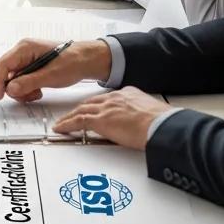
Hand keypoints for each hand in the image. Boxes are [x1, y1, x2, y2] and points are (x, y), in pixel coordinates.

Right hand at [0, 38, 111, 101]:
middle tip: (27, 95)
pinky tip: (39, 90)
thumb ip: (29, 82)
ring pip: (12, 78)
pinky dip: (26, 88)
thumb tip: (10, 88)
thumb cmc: (72, 62)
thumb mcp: (50, 76)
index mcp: (25, 48)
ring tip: (37, 93)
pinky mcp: (31, 65)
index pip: (3, 65)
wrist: (86, 60)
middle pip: (4, 72)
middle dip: (12, 87)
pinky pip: (21, 79)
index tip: (1, 96)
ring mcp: (26, 58)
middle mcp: (22, 51)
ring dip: (21, 89)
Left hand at [51, 86, 169, 150]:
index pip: (106, 99)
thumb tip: (143, 126)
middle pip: (91, 102)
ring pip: (81, 110)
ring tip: (62, 122)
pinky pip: (78, 121)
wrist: (162, 126)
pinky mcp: (101, 120)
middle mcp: (115, 98)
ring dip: (70, 117)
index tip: (93, 109)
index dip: (96, 105)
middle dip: (80, 109)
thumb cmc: (163, 123)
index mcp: (128, 94)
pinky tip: (60, 128)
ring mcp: (107, 108)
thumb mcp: (151, 114)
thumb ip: (141, 116)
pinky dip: (67, 124)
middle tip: (71, 114)